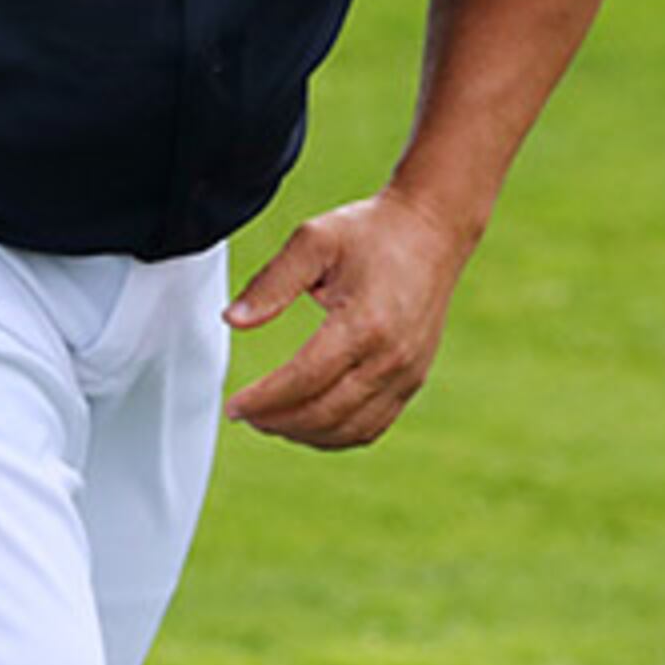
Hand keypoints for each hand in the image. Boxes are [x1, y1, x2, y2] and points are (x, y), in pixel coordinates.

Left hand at [221, 191, 475, 448]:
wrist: (432, 229)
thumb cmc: (373, 231)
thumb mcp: (314, 241)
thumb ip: (271, 283)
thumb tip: (233, 320)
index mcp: (365, 323)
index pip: (304, 379)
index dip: (263, 400)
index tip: (234, 406)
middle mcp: (391, 356)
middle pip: (324, 413)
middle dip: (277, 421)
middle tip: (246, 415)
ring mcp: (407, 372)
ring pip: (350, 430)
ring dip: (305, 434)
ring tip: (272, 421)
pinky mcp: (414, 378)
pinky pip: (373, 425)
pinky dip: (337, 435)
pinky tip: (310, 423)